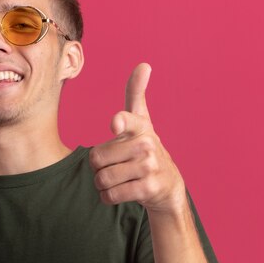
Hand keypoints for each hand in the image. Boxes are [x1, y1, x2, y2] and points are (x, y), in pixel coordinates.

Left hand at [89, 63, 185, 213]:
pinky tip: (118, 192)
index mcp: (141, 127)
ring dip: (101, 183)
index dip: (120, 123)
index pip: (127, 121)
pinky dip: (107, 197)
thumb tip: (144, 65)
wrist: (167, 184)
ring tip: (116, 179)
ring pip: (102, 178)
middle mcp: (147, 145)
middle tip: (112, 165)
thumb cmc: (145, 149)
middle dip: (97, 167)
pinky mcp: (147, 189)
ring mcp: (149, 168)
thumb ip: (136, 94)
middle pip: (97, 158)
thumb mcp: (142, 122)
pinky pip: (111, 195)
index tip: (115, 124)